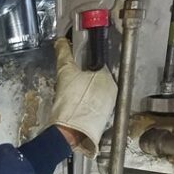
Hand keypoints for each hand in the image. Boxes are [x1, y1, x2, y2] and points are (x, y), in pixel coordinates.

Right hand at [50, 37, 117, 156]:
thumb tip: (61, 41)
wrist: (69, 132)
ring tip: (71, 96)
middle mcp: (113, 92)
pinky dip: (85, 105)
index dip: (84, 64)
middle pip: (96, 79)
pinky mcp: (103, 120)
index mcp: (108, 77)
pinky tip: (75, 107)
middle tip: (70, 83)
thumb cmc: (70, 102)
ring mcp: (109, 107)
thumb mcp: (65, 73)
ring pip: (94, 93)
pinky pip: (94, 107)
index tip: (74, 67)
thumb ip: (64, 54)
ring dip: (83, 93)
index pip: (98, 64)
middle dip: (83, 79)